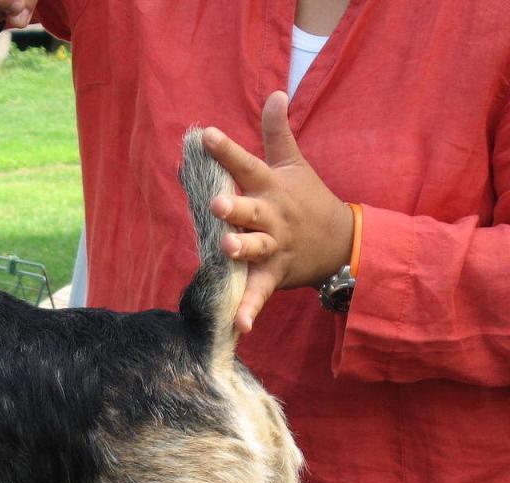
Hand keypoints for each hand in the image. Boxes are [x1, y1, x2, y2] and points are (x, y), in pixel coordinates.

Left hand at [203, 91, 353, 332]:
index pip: (247, 163)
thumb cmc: (309, 199)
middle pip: (251, 210)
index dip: (226, 150)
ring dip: (242, 249)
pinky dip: (250, 310)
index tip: (204, 135)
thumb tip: (274, 91)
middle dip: (235, 208)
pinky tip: (238, 325)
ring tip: (227, 249)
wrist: (344, 243)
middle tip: (218, 204)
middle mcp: (272, 217)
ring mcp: (275, 247)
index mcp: (272, 188)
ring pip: (256, 248)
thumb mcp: (294, 164)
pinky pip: (259, 293)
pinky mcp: (275, 275)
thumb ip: (278, 132)